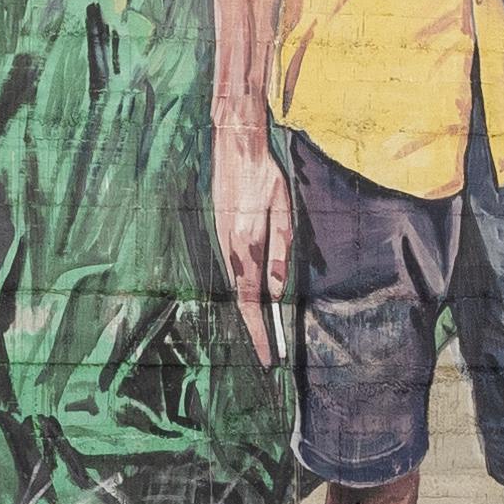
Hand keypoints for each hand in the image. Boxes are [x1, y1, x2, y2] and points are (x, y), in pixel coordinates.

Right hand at [211, 102, 290, 370]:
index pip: (252, 301)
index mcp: (247, 246)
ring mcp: (222, 241)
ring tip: (262, 334)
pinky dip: (241, 292)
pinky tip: (251, 298)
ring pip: (235, 287)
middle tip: (266, 355)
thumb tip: (278, 290)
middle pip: (240, 299)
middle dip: (254, 330)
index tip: (267, 357)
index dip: (260, 332)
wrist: (234, 146)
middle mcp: (230, 249)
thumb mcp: (282, 210)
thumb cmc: (265, 175)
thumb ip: (280, 250)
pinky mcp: (220, 233)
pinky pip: (232, 271)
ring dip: (248, 312)